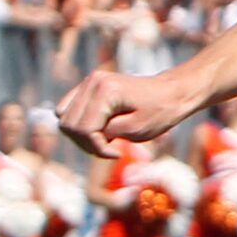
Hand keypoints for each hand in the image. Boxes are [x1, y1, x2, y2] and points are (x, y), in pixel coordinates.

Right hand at [58, 66, 201, 157]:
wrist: (172, 93)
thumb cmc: (160, 111)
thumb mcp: (135, 129)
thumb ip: (106, 134)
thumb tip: (83, 136)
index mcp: (105, 90)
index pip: (83, 128)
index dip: (96, 147)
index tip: (116, 153)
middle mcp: (92, 82)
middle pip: (68, 124)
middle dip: (86, 142)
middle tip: (110, 149)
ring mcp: (89, 82)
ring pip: (64, 117)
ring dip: (80, 134)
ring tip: (105, 140)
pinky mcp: (89, 86)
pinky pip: (69, 109)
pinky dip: (80, 124)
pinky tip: (99, 130)